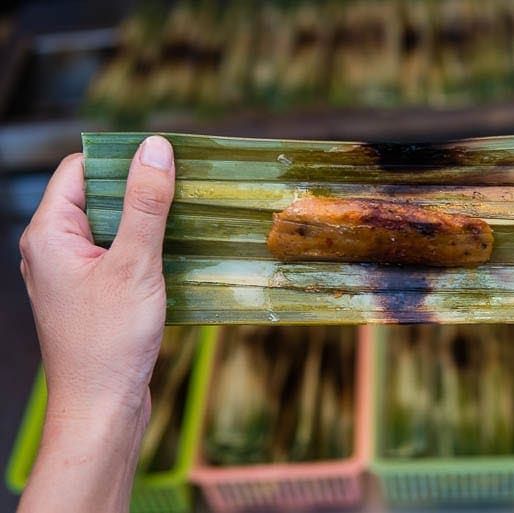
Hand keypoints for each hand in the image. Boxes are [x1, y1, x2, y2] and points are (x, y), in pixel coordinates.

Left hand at [18, 136, 174, 512]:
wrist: (100, 408)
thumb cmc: (110, 340)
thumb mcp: (135, 264)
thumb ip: (145, 204)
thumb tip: (155, 148)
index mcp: (50, 233)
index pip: (80, 170)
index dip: (121, 159)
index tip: (165, 159)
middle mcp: (52, 249)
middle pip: (96, 197)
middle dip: (139, 190)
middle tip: (184, 187)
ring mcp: (70, 273)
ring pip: (110, 228)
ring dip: (145, 221)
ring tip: (185, 219)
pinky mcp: (89, 294)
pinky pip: (115, 255)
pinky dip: (143, 248)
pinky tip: (174, 254)